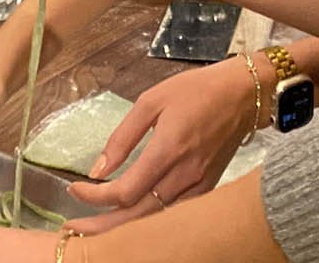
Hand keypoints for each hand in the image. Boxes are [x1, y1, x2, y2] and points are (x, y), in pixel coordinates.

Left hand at [63, 60, 257, 233]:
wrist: (245, 94)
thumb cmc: (196, 90)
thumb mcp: (152, 101)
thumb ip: (122, 137)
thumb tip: (97, 169)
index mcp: (168, 149)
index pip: (125, 191)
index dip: (94, 197)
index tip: (75, 188)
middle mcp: (185, 175)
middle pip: (138, 217)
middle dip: (102, 226)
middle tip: (74, 227)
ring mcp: (200, 186)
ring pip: (157, 220)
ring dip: (124, 228)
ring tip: (95, 227)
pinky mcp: (209, 188)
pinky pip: (175, 213)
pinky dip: (150, 220)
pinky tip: (131, 218)